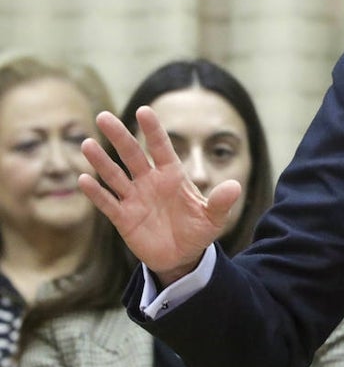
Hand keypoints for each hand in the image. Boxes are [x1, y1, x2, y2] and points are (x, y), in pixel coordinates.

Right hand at [79, 107, 240, 283]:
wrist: (182, 256)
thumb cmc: (198, 231)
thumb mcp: (214, 218)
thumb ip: (221, 202)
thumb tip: (235, 186)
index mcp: (172, 176)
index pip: (161, 148)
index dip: (153, 130)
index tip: (144, 110)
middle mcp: (150, 182)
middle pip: (132, 155)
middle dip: (119, 136)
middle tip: (103, 116)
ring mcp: (135, 198)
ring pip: (115, 176)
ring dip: (102, 161)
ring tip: (87, 144)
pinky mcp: (123, 218)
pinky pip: (108, 203)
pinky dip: (96, 193)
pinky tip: (84, 179)